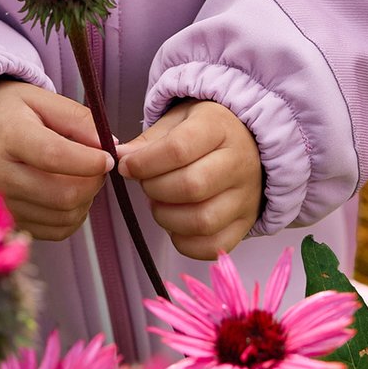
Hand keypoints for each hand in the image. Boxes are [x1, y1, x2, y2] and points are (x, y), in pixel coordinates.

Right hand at [0, 78, 111, 241]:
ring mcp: (0, 202)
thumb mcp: (42, 98)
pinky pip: (54, 231)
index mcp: (7, 135)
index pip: (53, 156)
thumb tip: (110, 146)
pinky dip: (72, 217)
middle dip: (93, 183)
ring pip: (62, 217)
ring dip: (86, 200)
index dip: (89, 161)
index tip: (109, 158)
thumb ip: (78, 119)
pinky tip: (70, 194)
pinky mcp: (8, 219)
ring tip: (83, 177)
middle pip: (61, 195)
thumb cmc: (11, 110)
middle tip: (99, 166)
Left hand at [117, 99, 262, 261]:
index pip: (178, 149)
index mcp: (219, 129)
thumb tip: (121, 158)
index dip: (144, 162)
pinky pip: (212, 246)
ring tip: (159, 203)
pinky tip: (175, 224)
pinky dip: (184, 242)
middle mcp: (239, 163)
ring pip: (202, 220)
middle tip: (146, 184)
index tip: (126, 167)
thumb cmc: (204, 132)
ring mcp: (246, 197)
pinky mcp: (245, 223)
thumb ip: (148, 141)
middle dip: (155, 190)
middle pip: (192, 186)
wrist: (247, 145)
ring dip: (167, 217)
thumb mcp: (176, 122)